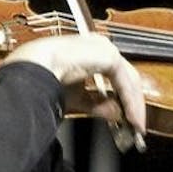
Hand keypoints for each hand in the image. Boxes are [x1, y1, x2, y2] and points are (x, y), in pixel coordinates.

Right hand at [2, 34, 146, 134]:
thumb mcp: (75, 97)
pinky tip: (131, 116)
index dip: (121, 97)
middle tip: (136, 124)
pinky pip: (125, 81)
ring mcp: (105, 49)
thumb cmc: (44, 78)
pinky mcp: (109, 56)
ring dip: (134, 104)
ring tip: (136, 125)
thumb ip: (95, 104)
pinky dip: (130, 100)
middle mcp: (98, 46)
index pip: (113, 75)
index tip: (126, 117)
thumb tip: (113, 114)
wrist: (35, 69)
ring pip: (128, 79)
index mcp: (88, 52)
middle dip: (131, 102)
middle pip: (125, 77)